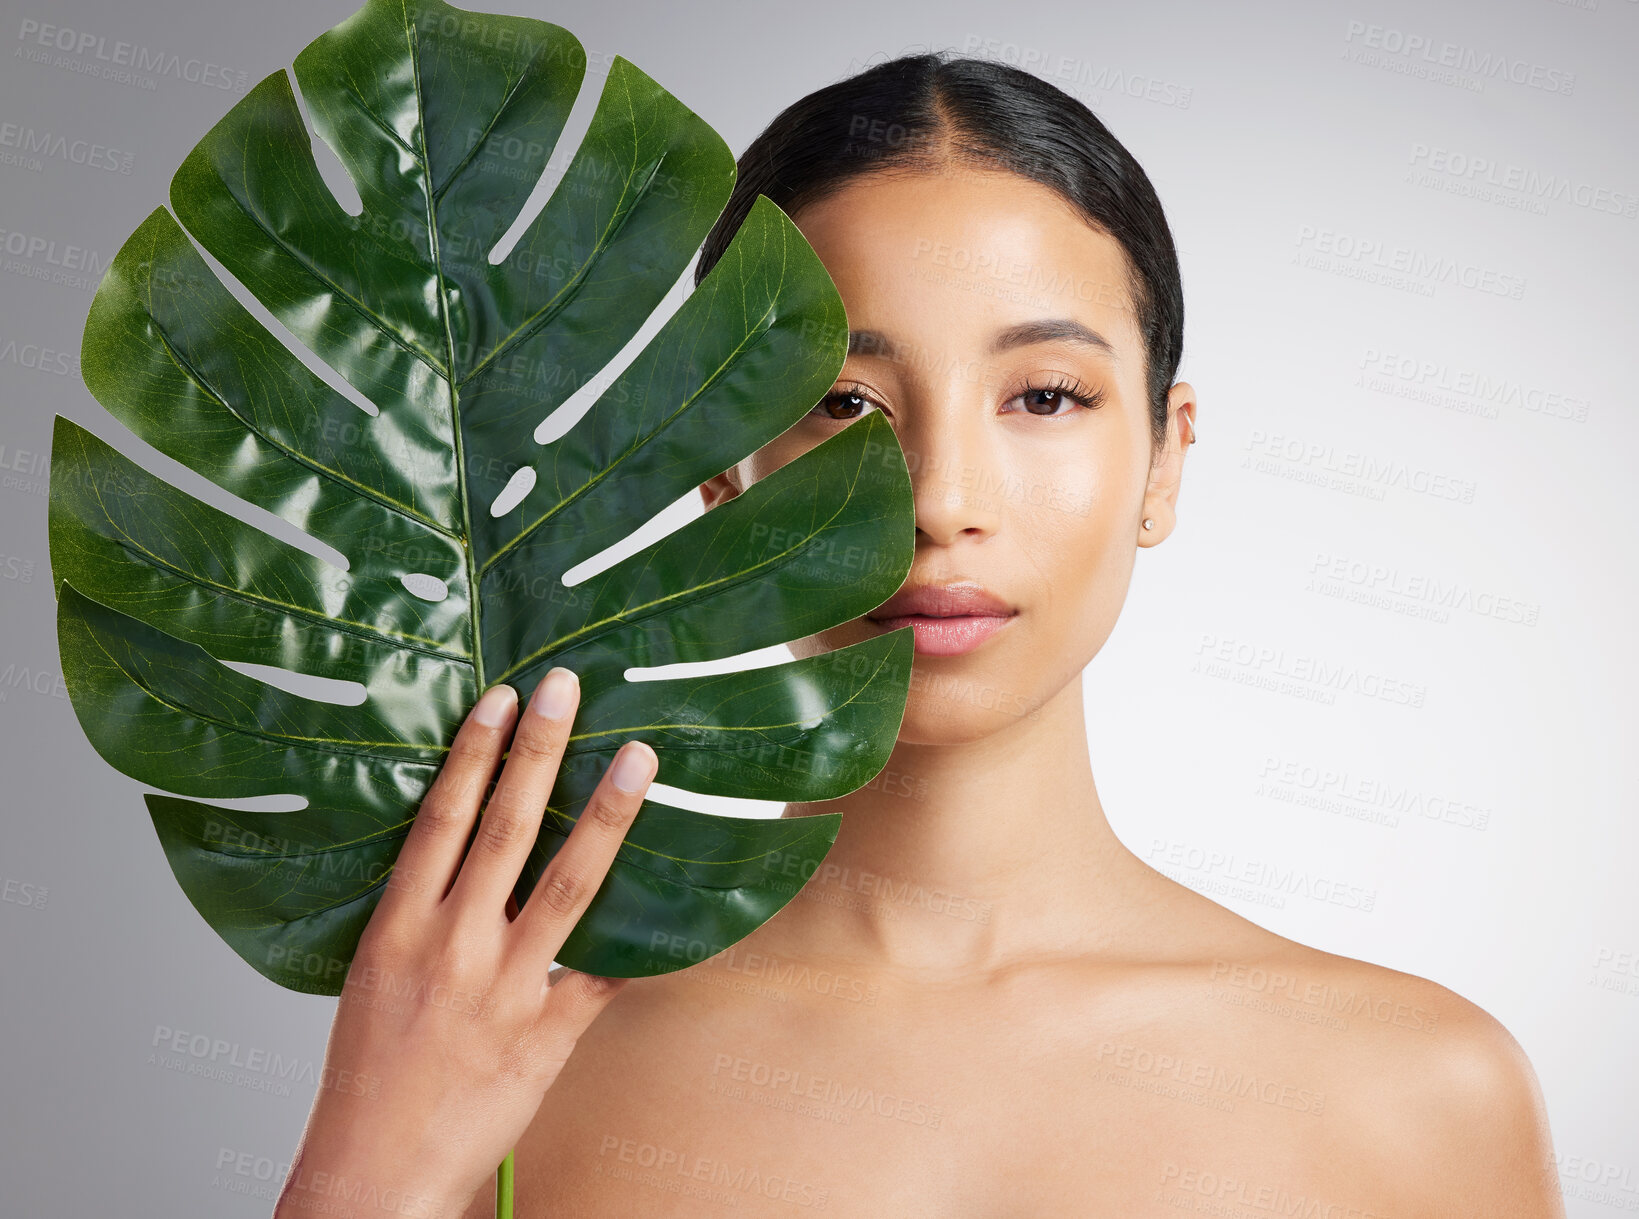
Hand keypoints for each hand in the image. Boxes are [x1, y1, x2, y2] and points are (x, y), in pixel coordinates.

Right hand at [274, 668, 655, 1218]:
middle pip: (505, 827)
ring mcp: (504, 989)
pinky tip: (682, 893)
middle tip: (569, 687)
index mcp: (399, 926)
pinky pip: (606, 973)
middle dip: (540, 751)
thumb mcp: (376, 972)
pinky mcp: (545, 1034)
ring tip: (638, 758)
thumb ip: (422, 908)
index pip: (442, 818)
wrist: (374, 1169)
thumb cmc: (370, 1071)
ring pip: (567, 883)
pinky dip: (644, 936)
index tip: (504, 697)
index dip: (475, 752)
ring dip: (606, 816)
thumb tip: (467, 843)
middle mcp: (451, 945)